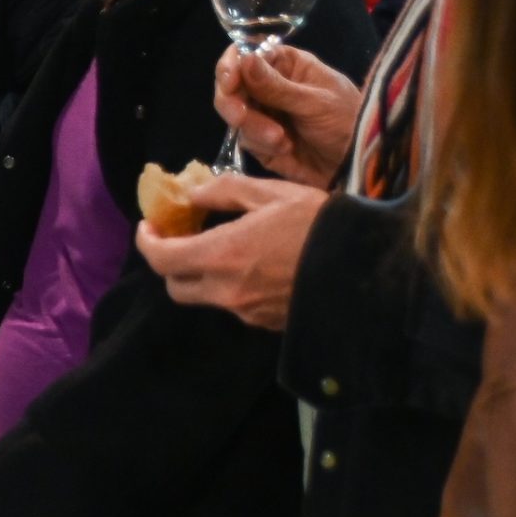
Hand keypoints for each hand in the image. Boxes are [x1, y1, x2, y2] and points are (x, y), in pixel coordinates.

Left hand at [134, 177, 328, 331]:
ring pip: (205, 299)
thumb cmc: (320, 223)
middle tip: (180, 239)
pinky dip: (231, 288)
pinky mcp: (267, 324)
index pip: (161, 259)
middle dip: (170, 263)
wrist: (368, 267)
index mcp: (222, 255)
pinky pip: (235, 307)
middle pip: (176, 286)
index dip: (147, 243)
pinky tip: (253, 267)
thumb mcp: (273, 193)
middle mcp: (227, 291)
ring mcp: (247, 312)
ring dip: (201, 276)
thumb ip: (226, 192)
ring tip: (221, 249)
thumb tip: (193, 195)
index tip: (150, 227)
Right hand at [215, 45, 361, 186]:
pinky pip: (246, 139)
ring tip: (280, 139)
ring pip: (235, 115)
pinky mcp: (262, 142)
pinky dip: (261, 143)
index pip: (246, 56)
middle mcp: (269, 87)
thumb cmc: (348, 121)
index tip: (229, 82)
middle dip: (233, 103)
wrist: (358, 165)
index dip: (231, 66)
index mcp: (286, 65)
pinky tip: (285, 147)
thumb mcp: (315, 102)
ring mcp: (264, 115)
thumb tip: (245, 58)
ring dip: (253, 127)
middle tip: (240, 116)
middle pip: (232, 87)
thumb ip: (276, 86)